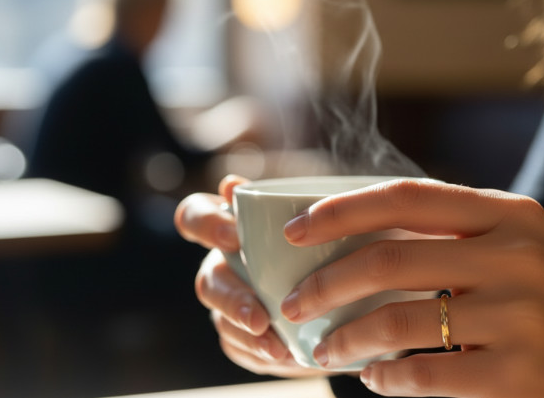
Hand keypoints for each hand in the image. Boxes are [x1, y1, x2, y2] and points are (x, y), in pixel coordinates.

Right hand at [174, 175, 320, 377]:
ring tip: (277, 348)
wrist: (349, 287)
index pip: (194, 216)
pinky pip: (240, 348)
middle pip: (208, 281)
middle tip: (259, 317)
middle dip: (233, 301)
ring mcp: (229, 301)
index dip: (205, 225)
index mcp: (230, 226)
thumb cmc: (324, 239)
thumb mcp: (313, 216)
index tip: (233, 237)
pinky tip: (285, 356)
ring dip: (248, 336)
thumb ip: (277, 201)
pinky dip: (261, 353)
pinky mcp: (240, 335)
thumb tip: (232, 186)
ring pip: (222, 321)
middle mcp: (223, 263)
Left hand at [279, 179, 543, 396]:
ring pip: (397, 321)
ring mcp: (520, 316)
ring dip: (345, 338)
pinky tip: (376, 379)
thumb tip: (362, 240)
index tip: (294, 229)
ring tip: (324, 348)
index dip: (339, 210)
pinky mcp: (521, 375)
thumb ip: (459, 237)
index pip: (406, 197)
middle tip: (293, 302)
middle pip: (388, 259)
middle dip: (324, 282)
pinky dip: (386, 378)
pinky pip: (425, 374)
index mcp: (510, 214)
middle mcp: (515, 255)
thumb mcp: (527, 249)